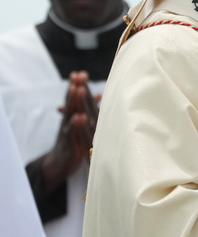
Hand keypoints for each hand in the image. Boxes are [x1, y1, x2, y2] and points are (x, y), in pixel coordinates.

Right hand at [40, 71, 98, 194]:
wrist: (59, 163)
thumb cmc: (72, 141)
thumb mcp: (80, 125)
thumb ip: (87, 109)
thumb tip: (98, 95)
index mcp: (72, 116)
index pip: (74, 99)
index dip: (77, 86)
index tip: (80, 72)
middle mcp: (68, 121)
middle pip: (71, 102)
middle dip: (74, 88)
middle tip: (78, 75)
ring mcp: (67, 131)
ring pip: (70, 114)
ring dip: (74, 101)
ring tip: (77, 89)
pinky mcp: (69, 143)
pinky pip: (72, 132)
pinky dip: (76, 124)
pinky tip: (80, 117)